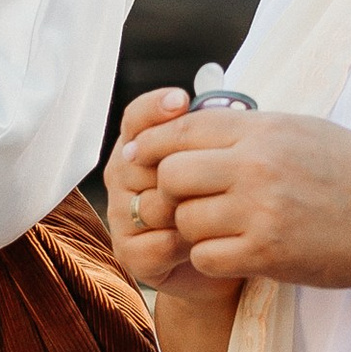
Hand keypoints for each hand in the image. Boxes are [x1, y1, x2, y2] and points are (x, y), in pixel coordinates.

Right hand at [105, 88, 206, 293]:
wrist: (230, 252)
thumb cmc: (225, 197)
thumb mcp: (222, 158)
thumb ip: (207, 129)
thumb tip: (201, 98)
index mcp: (140, 145)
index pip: (137, 118)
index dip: (155, 108)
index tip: (182, 101)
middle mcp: (122, 176)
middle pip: (142, 162)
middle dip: (182, 173)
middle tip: (220, 182)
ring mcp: (121, 215)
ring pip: (154, 204)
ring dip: (192, 211)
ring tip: (221, 216)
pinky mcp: (129, 254)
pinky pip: (158, 243)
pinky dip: (187, 244)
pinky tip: (208, 241)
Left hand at [125, 105, 350, 294]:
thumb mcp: (304, 130)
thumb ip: (249, 131)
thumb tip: (192, 128)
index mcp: (264, 128)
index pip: (180, 130)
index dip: (152, 146)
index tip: (141, 159)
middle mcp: (257, 165)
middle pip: (170, 175)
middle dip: (170, 192)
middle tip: (188, 203)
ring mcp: (261, 211)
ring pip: (184, 219)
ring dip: (193, 229)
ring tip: (222, 229)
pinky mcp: (268, 254)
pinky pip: (205, 257)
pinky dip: (212, 258)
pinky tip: (237, 252)